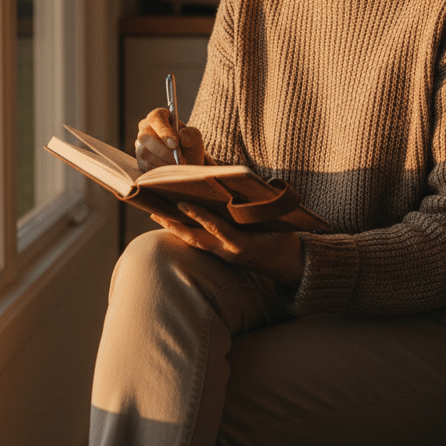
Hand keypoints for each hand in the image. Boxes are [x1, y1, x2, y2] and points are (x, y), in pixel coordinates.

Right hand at [135, 107, 208, 170]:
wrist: (186, 162)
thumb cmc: (188, 145)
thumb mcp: (195, 138)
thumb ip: (191, 134)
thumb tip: (182, 135)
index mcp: (159, 117)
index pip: (155, 118)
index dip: (164, 130)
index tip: (175, 144)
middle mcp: (145, 129)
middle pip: (145, 136)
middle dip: (163, 150)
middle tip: (179, 160)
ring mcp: (140, 145)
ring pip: (144, 152)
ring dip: (164, 162)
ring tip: (179, 166)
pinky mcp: (140, 161)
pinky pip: (145, 166)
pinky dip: (160, 170)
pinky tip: (171, 171)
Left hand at [151, 203, 303, 285]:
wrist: (289, 265)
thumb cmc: (282, 237)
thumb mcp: (273, 220)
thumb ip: (255, 203)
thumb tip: (239, 181)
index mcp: (242, 243)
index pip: (216, 227)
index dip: (199, 215)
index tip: (182, 202)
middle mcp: (228, 252)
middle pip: (195, 238)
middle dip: (175, 224)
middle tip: (156, 209)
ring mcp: (223, 255)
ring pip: (193, 242)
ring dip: (174, 228)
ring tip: (157, 214)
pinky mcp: (222, 256)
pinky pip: (199, 244)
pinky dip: (185, 232)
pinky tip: (173, 223)